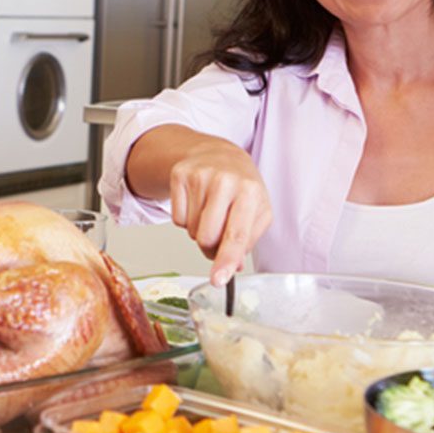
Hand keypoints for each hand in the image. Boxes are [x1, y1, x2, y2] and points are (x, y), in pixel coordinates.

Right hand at [167, 139, 270, 285]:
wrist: (218, 153)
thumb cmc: (241, 186)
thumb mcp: (257, 210)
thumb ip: (248, 241)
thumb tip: (233, 267)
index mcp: (250, 191)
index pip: (236, 234)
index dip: (226, 260)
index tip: (218, 279)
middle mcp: (225, 181)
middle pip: (207, 238)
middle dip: (211, 246)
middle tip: (219, 231)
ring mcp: (200, 176)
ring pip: (191, 231)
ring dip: (199, 231)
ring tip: (210, 212)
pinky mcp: (180, 175)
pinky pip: (177, 220)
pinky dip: (186, 220)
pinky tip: (196, 204)